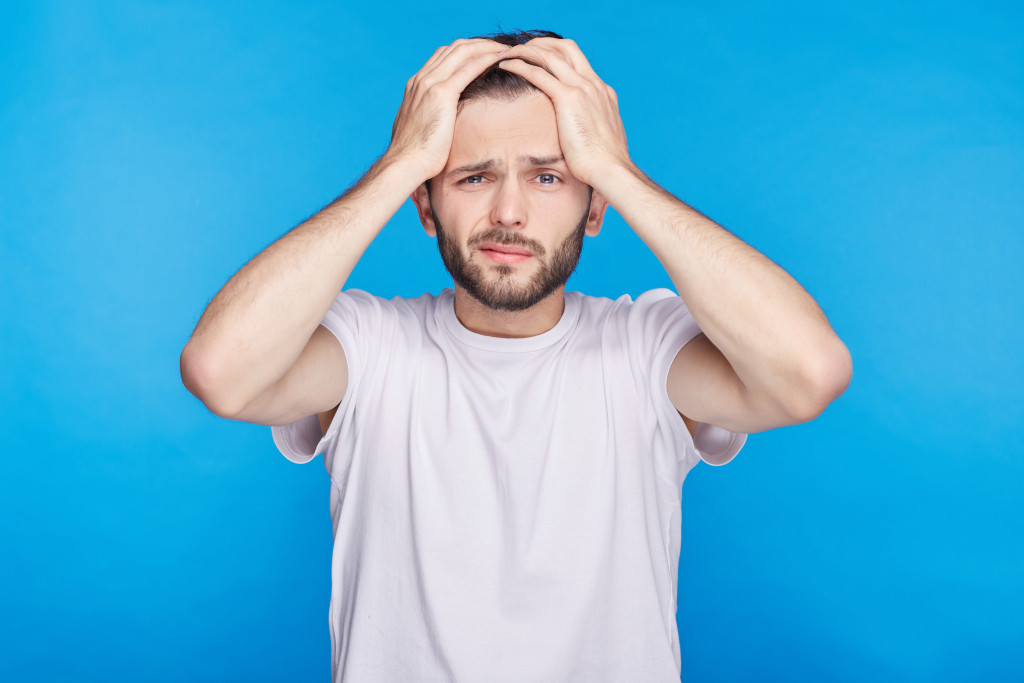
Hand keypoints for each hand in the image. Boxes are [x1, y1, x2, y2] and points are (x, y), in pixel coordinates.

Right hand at [385, 39, 510, 180]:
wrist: (405, 164)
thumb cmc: (415, 155)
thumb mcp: (421, 129)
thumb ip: (429, 118)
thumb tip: (439, 124)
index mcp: (416, 86)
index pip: (444, 56)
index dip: (467, 52)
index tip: (486, 56)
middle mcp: (421, 79)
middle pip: (454, 48)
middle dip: (480, 44)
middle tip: (502, 49)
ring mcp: (429, 84)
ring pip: (462, 51)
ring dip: (486, 47)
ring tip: (507, 50)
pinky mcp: (441, 94)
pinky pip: (468, 68)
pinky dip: (486, 59)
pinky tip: (501, 59)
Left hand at [495, 38, 631, 187]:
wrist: (611, 170)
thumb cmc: (604, 164)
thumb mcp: (600, 139)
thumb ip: (591, 128)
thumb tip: (582, 136)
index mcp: (602, 92)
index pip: (577, 61)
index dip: (556, 54)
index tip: (539, 59)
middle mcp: (594, 84)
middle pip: (566, 47)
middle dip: (541, 43)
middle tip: (521, 50)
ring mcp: (583, 88)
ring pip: (550, 54)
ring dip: (527, 50)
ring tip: (508, 53)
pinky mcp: (569, 99)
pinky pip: (539, 73)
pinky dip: (520, 65)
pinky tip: (506, 66)